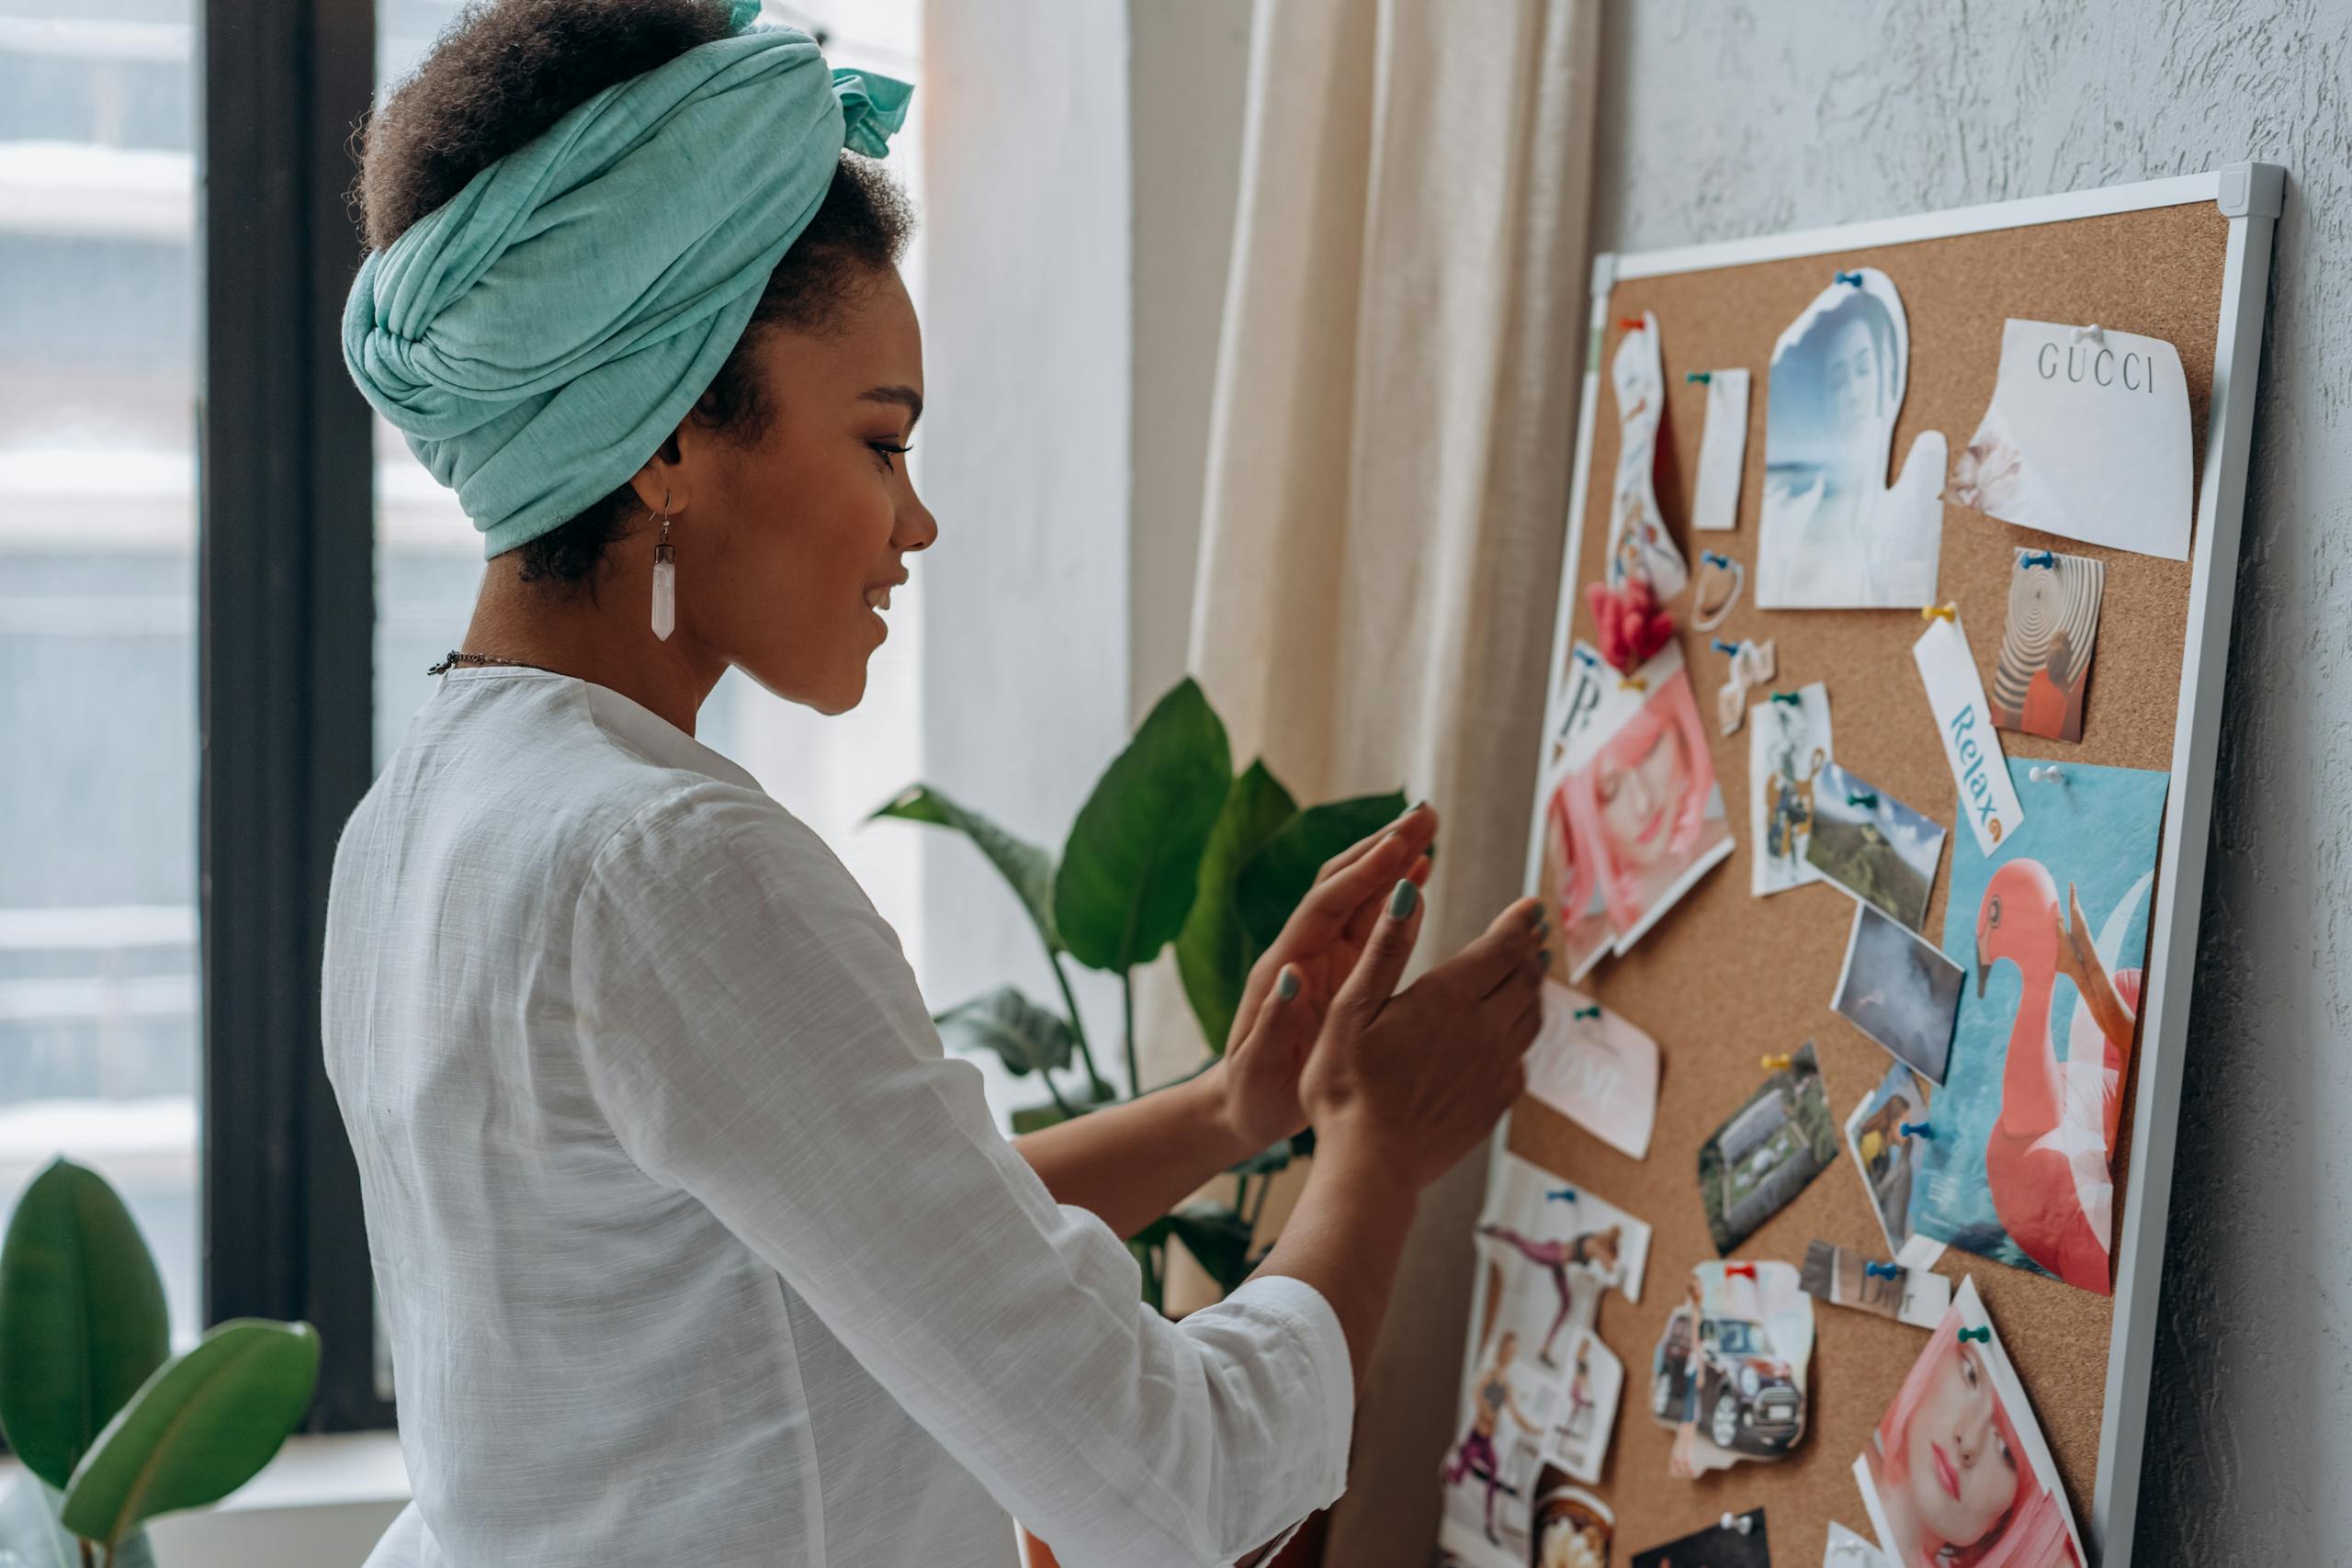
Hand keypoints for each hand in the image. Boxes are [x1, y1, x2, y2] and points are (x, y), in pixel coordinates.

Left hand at [1212, 805, 1439, 1152]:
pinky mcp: (1343, 972)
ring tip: (1430, 828)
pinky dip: (1397, 896)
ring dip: (1394, 860)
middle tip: (1426, 813)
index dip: (1362, 873)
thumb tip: (1291, 973)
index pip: (1325, 905)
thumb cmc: (1251, 1094)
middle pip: (1345, 883)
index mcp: (1285, 966)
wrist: (1244, 1108)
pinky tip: (1422, 875)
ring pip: (1362, 896)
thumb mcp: (1257, 1065)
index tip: (1398, 843)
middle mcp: (1305, 951)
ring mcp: (1325, 958)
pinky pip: (1372, 924)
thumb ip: (1273, 1020)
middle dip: (1383, 846)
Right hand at [1296, 882, 1548, 1193]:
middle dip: (1529, 951)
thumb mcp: (1351, 1009)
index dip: (1518, 923)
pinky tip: (1508, 1038)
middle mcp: (1483, 1029)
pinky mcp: (1494, 1103)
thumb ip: (1384, 948)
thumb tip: (1408, 892)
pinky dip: (1520, 1038)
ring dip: (1532, 991)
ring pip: (1530, 1018)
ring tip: (1529, 976)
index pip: (1500, 948)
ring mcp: (1495, 1069)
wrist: (1370, 1165)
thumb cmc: (1347, 1086)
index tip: (1531, 907)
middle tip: (1534, 935)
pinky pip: (1521, 1061)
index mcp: (1448, 998)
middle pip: (1524, 979)